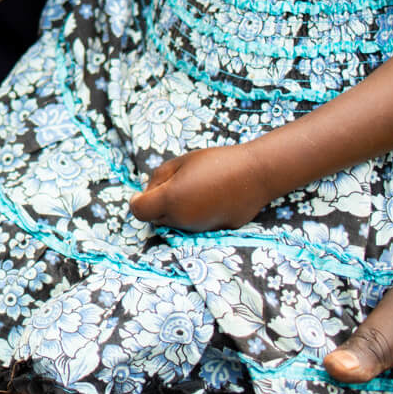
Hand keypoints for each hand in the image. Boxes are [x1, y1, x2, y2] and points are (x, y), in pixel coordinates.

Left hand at [128, 145, 272, 231]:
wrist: (255, 174)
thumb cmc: (215, 161)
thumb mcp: (180, 162)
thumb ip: (158, 178)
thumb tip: (146, 193)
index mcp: (170, 200)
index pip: (138, 211)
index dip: (137, 200)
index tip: (141, 192)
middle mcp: (182, 220)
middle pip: (156, 218)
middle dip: (157, 204)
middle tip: (173, 183)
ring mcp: (199, 229)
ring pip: (175, 223)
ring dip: (175, 210)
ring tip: (195, 188)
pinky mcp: (214, 231)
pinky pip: (195, 224)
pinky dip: (195, 214)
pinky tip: (210, 198)